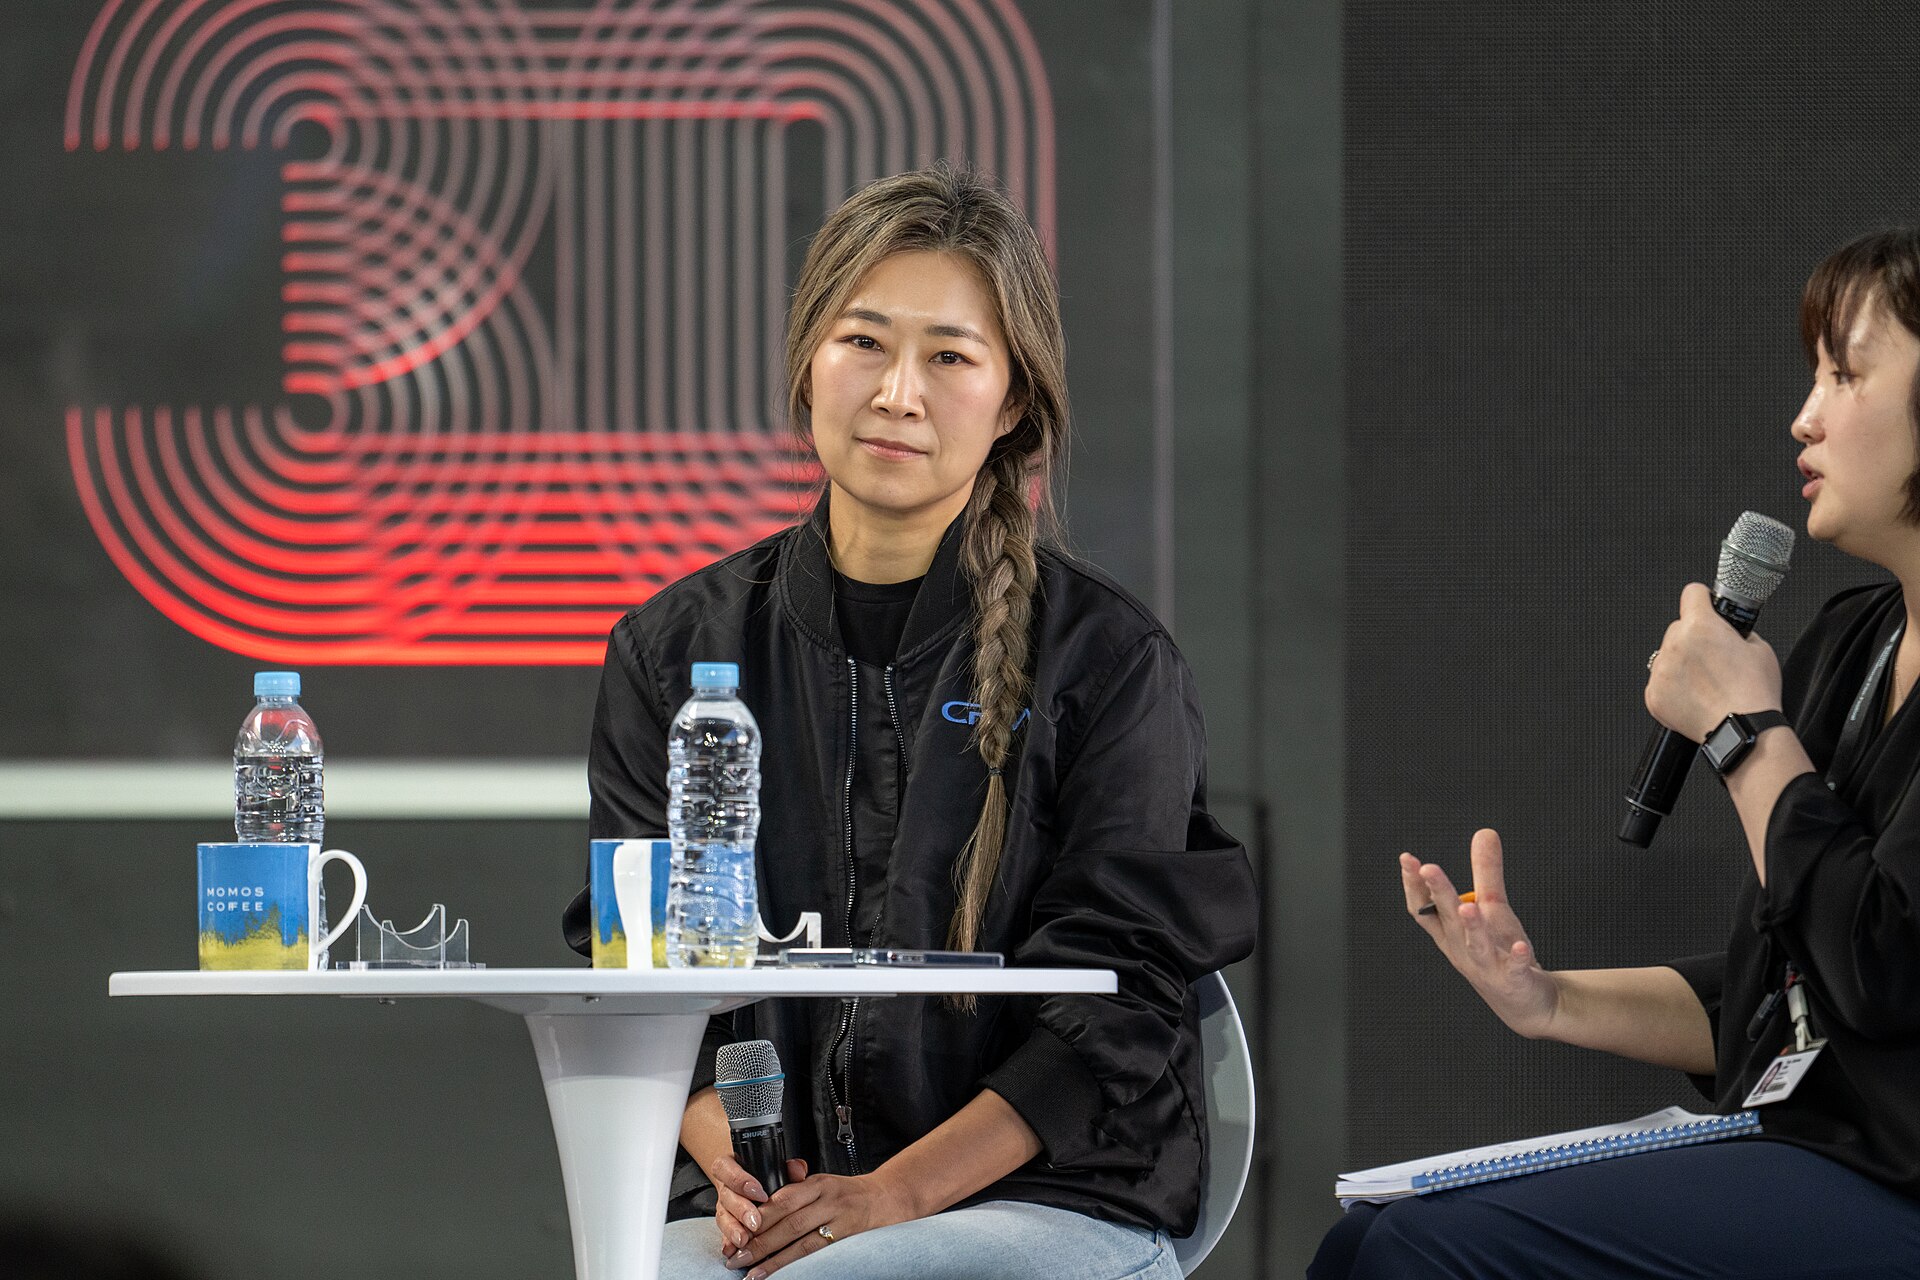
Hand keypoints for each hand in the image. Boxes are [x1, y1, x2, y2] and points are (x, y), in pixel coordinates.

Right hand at [706, 1153, 808, 1262]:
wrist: (746, 1183)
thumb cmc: (764, 1175)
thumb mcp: (775, 1167)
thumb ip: (788, 1167)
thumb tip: (798, 1169)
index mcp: (731, 1166)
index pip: (728, 1168)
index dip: (741, 1181)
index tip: (759, 1193)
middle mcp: (725, 1187)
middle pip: (727, 1196)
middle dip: (741, 1211)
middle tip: (755, 1222)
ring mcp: (723, 1206)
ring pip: (723, 1216)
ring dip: (733, 1230)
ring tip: (744, 1240)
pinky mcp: (725, 1224)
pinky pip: (723, 1233)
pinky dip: (728, 1243)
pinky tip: (733, 1250)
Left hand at [723, 1166, 919, 1276]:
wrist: (889, 1198)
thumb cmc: (850, 1194)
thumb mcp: (824, 1183)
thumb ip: (796, 1190)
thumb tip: (760, 1206)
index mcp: (817, 1183)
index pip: (782, 1198)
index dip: (758, 1217)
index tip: (737, 1232)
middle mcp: (829, 1199)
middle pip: (788, 1221)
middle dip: (759, 1241)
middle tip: (736, 1257)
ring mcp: (841, 1219)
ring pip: (802, 1241)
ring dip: (774, 1260)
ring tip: (752, 1274)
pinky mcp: (849, 1237)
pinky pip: (819, 1253)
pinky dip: (797, 1265)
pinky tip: (781, 1275)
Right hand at [1401, 829, 1560, 1038]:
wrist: (1524, 1001)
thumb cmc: (1500, 952)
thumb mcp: (1491, 908)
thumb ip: (1486, 871)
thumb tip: (1484, 832)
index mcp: (1451, 932)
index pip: (1424, 908)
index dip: (1414, 885)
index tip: (1408, 859)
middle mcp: (1462, 949)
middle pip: (1447, 919)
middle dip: (1437, 893)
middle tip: (1427, 868)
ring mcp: (1486, 966)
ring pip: (1475, 945)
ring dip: (1470, 926)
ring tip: (1467, 908)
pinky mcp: (1513, 979)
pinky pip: (1513, 968)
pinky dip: (1515, 957)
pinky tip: (1520, 946)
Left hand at [1645, 582, 1782, 741]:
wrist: (1743, 729)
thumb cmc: (1754, 693)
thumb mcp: (1759, 647)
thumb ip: (1736, 631)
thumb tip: (1728, 628)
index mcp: (1700, 626)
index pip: (1692, 593)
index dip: (1703, 599)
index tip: (1705, 605)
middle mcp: (1674, 645)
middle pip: (1678, 628)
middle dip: (1694, 637)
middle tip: (1714, 658)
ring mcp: (1660, 671)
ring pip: (1667, 656)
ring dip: (1682, 663)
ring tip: (1707, 682)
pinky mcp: (1653, 695)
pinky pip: (1660, 681)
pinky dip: (1674, 687)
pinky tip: (1696, 696)